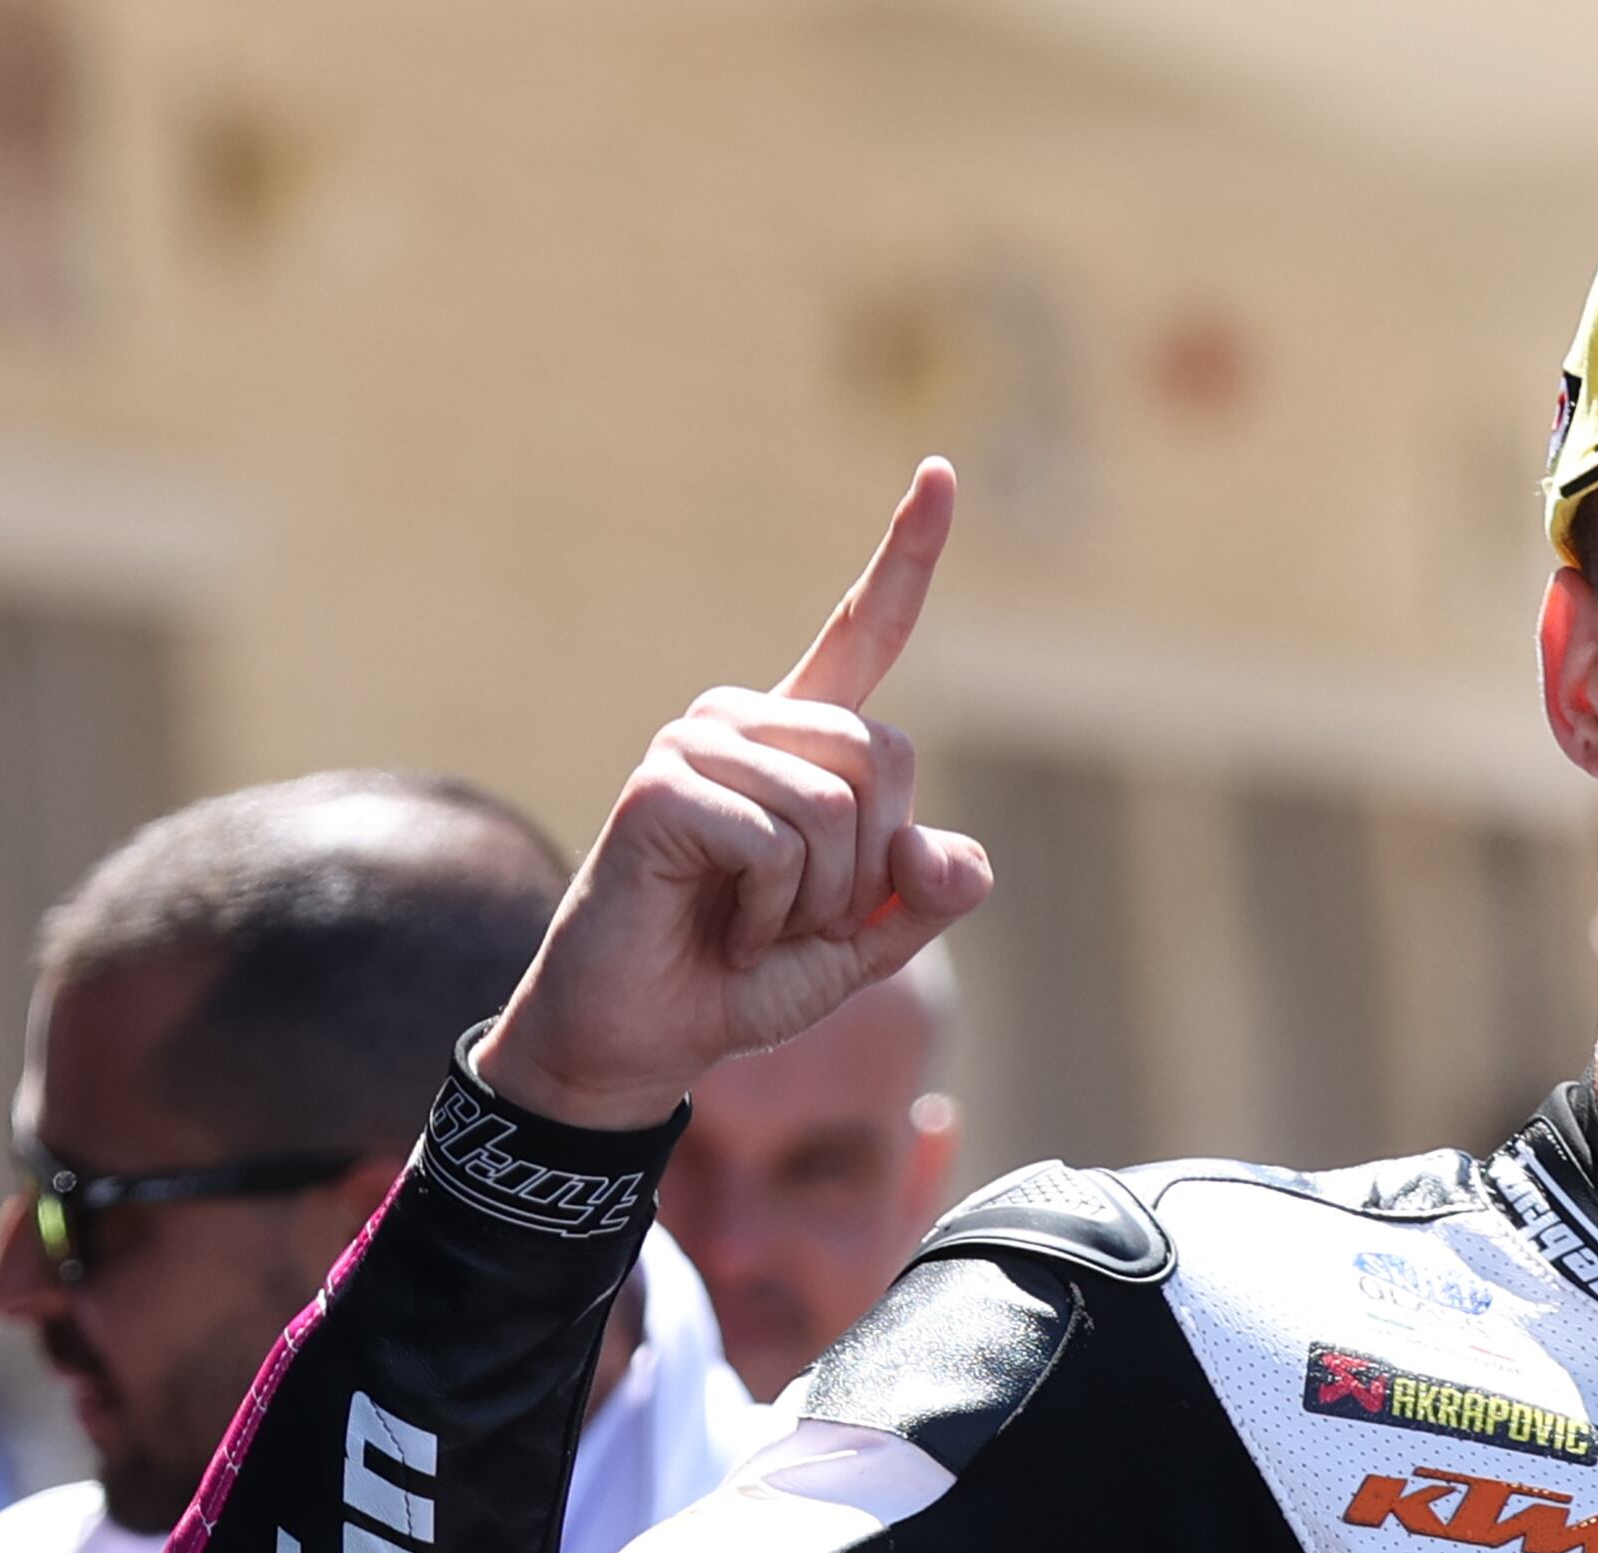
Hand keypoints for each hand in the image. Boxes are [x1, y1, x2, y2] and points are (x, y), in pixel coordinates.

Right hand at [467, 462, 994, 1133]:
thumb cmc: (744, 977)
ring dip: (819, 902)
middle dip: (871, 868)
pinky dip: (771, 914)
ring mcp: (694, 742)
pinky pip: (777, 845)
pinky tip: (721, 927)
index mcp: (801, 744)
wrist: (646, 1035)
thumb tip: (951, 855)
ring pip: (838, 810)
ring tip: (753, 924)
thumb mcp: (863, 943)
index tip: (940, 472)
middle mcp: (746, 722)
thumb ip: (924, 894)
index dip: (907, 557)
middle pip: (888, 757)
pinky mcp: (660, 785)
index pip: (865, 633)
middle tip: (798, 917)